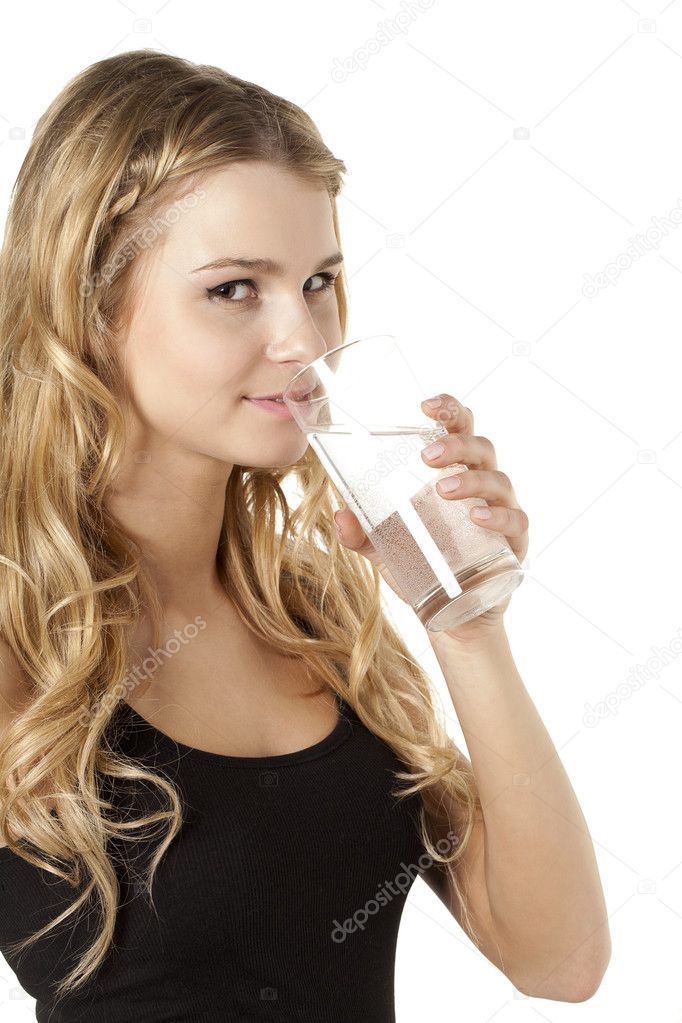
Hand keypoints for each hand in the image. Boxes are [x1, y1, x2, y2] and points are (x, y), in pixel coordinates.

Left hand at [332, 393, 528, 642]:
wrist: (452, 615)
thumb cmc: (422, 565)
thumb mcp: (385, 548)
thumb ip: (361, 532)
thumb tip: (339, 516)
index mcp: (453, 471)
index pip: (458, 428)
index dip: (448, 410)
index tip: (425, 405)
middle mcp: (480, 484)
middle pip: (480, 446)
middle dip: (456, 444)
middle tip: (426, 456)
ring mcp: (501, 511)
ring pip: (498, 480)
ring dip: (472, 479)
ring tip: (444, 490)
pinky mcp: (514, 543)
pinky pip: (516, 521)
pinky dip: (498, 516)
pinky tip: (477, 518)